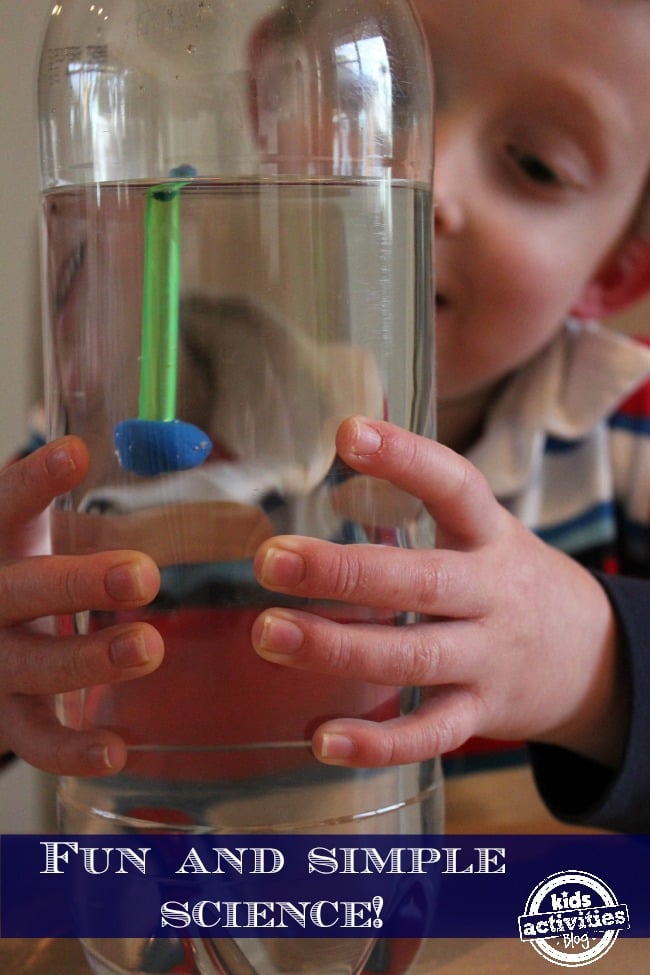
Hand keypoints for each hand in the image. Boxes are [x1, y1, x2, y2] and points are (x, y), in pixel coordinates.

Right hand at [0, 437, 162, 775]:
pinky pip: (34, 741)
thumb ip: (92, 507)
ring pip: (30, 666)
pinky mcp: (5, 717)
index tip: (76, 453)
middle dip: (79, 583)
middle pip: (20, 591)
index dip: (33, 481)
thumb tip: (179, 456)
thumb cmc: (26, 575)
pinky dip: (70, 750)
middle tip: (144, 574)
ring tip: (147, 646)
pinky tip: (115, 748)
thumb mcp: (42, 535)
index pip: (3, 507)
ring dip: (87, 659)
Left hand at [251, 417, 627, 768]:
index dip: (405, 458)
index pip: (455, 486)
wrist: (592, 657)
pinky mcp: (482, 714)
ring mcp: (490, 658)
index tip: (347, 432)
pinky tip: (322, 739)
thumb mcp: (484, 535)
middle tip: (271, 559)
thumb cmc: (509, 584)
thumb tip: (330, 485)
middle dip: (344, 571)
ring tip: (270, 635)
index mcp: (490, 536)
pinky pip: (431, 734)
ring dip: (339, 649)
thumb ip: (418, 512)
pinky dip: (379, 743)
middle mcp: (493, 594)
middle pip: (422, 581)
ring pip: (416, 656)